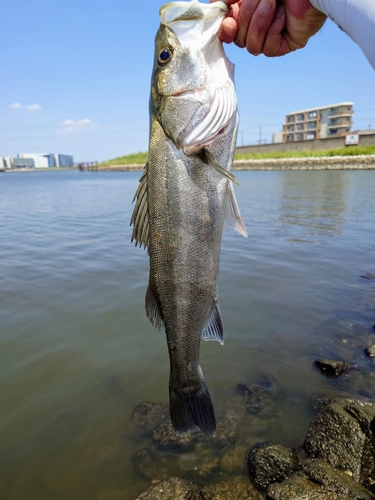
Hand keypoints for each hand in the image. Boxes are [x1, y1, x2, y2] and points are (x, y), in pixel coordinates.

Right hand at [210, 0, 326, 56]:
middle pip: (238, 40)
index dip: (226, 29)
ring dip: (260, 22)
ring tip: (273, 3)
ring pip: (252, 47)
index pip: (228, 32)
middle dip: (247, 17)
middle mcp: (258, 26)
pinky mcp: (285, 45)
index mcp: (247, 12)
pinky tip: (283, 16)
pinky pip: (268, 49)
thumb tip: (215, 5)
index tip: (229, 19)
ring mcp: (272, 37)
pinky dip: (273, 31)